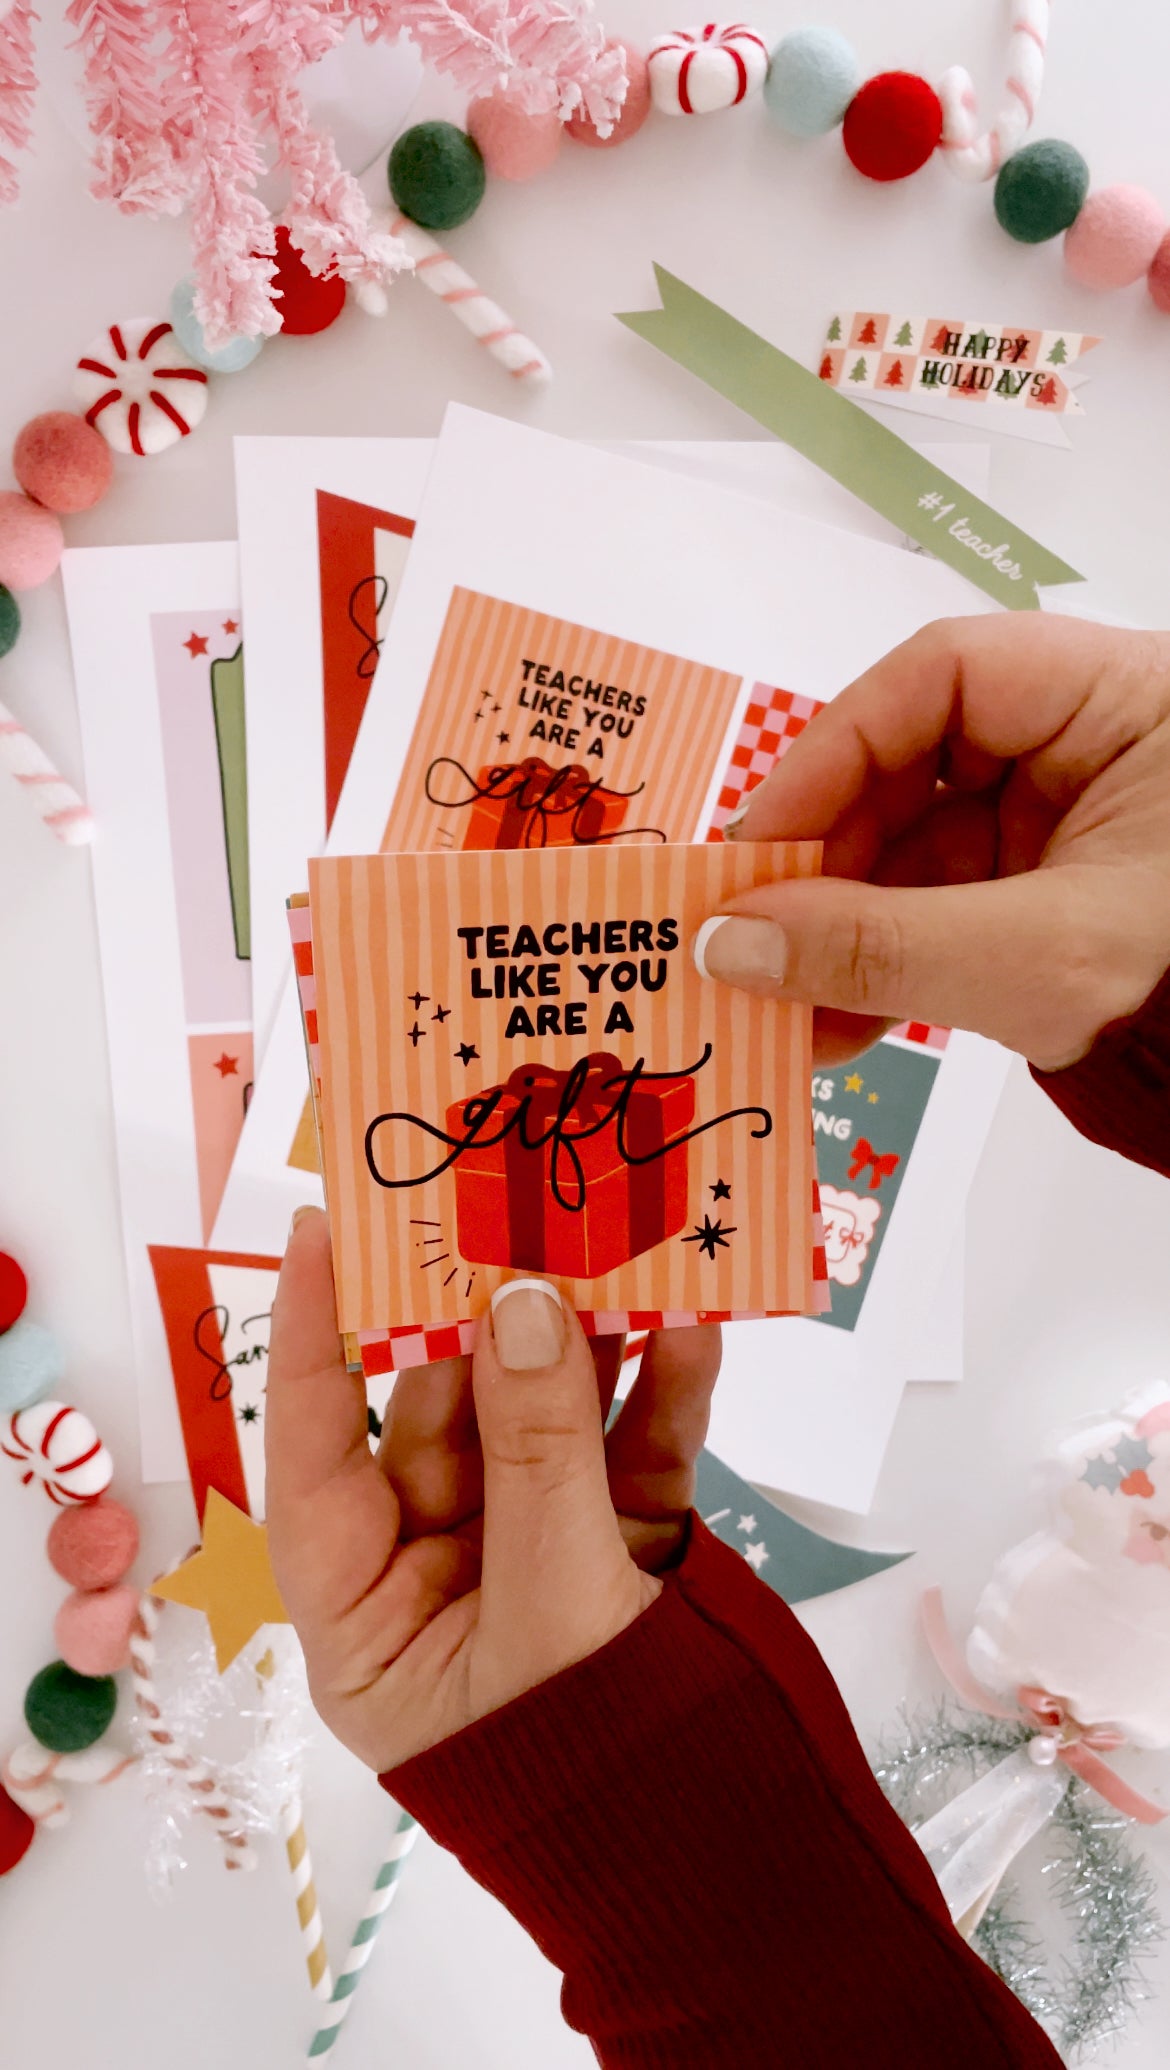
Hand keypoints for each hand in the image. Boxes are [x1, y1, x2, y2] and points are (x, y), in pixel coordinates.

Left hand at [265, 1209, 719, 1773]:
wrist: (743, 1866)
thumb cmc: (602, 1763)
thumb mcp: (556, 1602)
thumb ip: (541, 1449)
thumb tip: (523, 1304)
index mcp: (369, 1621)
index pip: (317, 1456)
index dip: (316, 1337)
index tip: (322, 1230)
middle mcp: (439, 1580)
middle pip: (444, 1421)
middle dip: (483, 1322)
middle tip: (511, 1215)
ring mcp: (534, 1559)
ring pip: (544, 1422)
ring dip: (582, 1342)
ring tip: (611, 1248)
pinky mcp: (623, 1552)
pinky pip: (628, 1453)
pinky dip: (659, 1393)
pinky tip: (687, 1329)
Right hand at [696, 616, 1169, 1069]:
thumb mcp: (1036, 960)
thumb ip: (876, 946)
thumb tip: (725, 939)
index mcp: (1126, 699)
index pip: (944, 675)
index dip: (832, 751)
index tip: (758, 840)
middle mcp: (1094, 742)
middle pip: (915, 762)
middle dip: (829, 861)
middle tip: (748, 934)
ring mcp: (1071, 820)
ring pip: (918, 846)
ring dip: (844, 928)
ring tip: (780, 1004)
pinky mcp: (1053, 892)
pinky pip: (944, 908)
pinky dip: (887, 962)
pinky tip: (832, 1020)